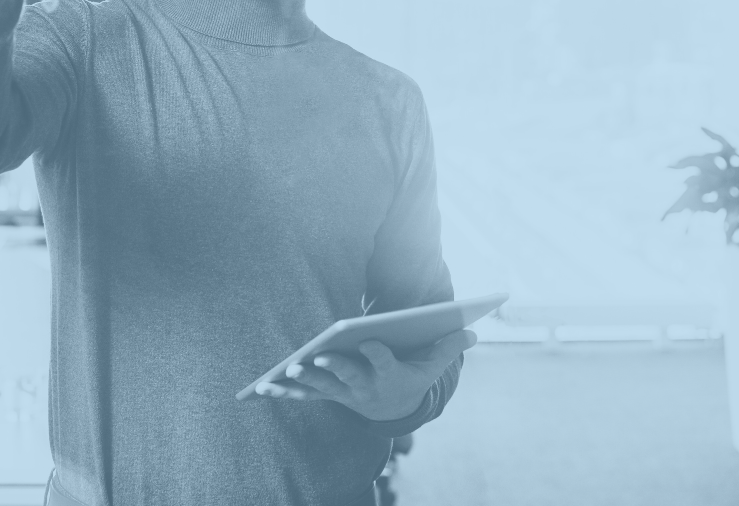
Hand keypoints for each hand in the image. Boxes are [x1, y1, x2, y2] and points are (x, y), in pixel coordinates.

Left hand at [255, 328, 476, 421]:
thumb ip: (447, 346)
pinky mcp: (329, 394)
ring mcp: (345, 392)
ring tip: (286, 372)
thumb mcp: (432, 364)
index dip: (377, 351)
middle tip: (315, 357)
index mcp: (391, 375)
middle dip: (331, 366)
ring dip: (303, 380)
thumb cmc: (413, 374)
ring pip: (322, 386)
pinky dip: (286, 391)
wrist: (396, 407)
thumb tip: (472, 330)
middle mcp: (366, 386)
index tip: (370, 340)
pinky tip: (265, 386)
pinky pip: (305, 394)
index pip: (383, 361)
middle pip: (347, 375)